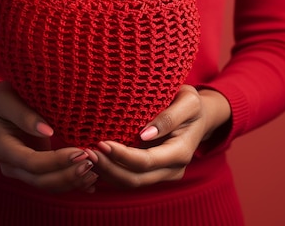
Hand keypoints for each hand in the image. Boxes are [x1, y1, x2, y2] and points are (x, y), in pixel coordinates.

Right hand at [0, 79, 97, 192]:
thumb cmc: (3, 99)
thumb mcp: (8, 100)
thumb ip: (24, 115)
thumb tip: (47, 131)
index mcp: (2, 148)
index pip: (31, 162)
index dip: (56, 161)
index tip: (80, 152)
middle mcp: (10, 165)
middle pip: (40, 180)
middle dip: (67, 175)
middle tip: (92, 163)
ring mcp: (21, 171)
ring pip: (48, 185)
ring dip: (72, 182)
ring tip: (96, 172)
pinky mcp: (34, 171)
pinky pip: (53, 183)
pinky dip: (72, 184)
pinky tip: (91, 183)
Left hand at [87, 85, 230, 187]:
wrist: (199, 116)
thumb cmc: (191, 103)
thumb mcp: (188, 100)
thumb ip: (170, 117)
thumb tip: (145, 134)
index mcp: (181, 152)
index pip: (146, 162)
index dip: (122, 156)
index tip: (101, 143)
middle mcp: (172, 169)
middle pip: (134, 179)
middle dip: (108, 168)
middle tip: (86, 152)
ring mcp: (162, 174)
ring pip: (129, 183)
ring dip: (106, 172)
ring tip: (85, 155)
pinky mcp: (151, 172)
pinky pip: (128, 178)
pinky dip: (110, 171)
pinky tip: (95, 158)